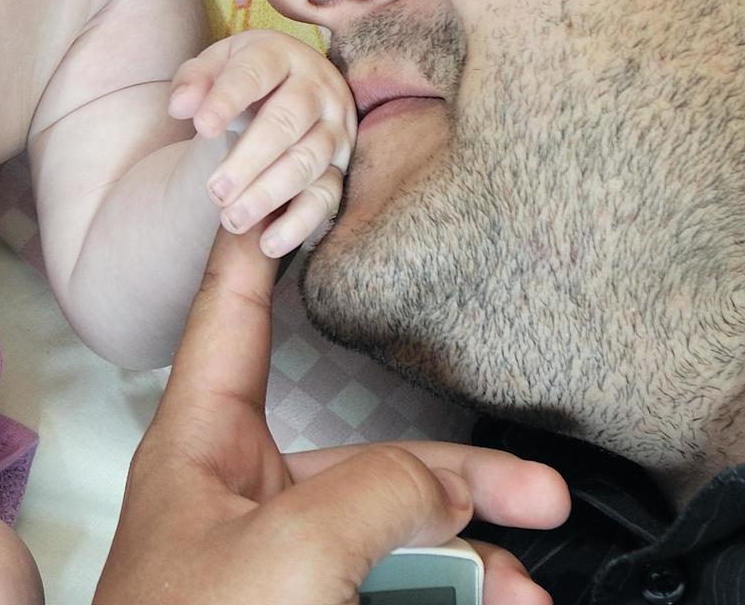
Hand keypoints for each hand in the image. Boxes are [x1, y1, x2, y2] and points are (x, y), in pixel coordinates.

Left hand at [98, 227, 568, 604]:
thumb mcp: (291, 550)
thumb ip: (379, 493)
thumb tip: (449, 485)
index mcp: (200, 450)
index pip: (231, 319)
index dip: (256, 248)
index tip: (276, 180)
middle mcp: (237, 505)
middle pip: (362, 460)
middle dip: (457, 479)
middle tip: (544, 501)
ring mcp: (273, 577)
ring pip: (391, 546)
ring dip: (469, 564)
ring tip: (529, 597)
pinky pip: (389, 598)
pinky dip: (449, 600)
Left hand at [167, 29, 352, 255]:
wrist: (291, 86)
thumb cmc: (246, 78)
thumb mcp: (217, 66)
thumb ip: (194, 80)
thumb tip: (180, 106)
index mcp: (282, 55)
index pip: (256, 73)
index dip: (228, 99)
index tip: (201, 128)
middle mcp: (318, 89)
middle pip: (287, 123)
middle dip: (249, 160)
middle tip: (214, 192)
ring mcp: (336, 128)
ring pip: (309, 162)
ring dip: (269, 194)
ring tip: (231, 219)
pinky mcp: (343, 165)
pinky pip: (328, 197)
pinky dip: (300, 222)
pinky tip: (269, 243)